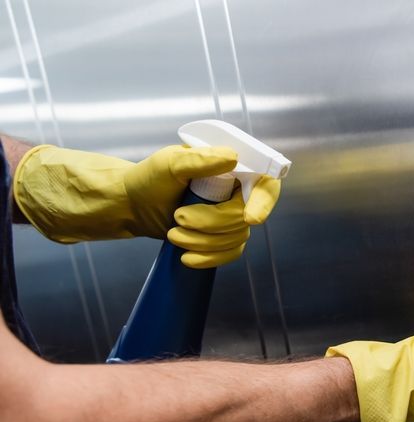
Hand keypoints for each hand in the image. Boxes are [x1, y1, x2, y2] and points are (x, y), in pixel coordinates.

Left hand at [13, 144, 280, 267]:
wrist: (133, 206)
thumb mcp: (169, 163)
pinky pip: (230, 254)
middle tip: (179, 217)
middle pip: (244, 217)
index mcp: (234, 169)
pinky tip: (186, 256)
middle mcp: (239, 193)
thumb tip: (234, 157)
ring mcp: (233, 217)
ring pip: (236, 238)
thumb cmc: (150, 179)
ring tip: (173, 233)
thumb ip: (200, 159)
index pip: (266, 185)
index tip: (249, 218)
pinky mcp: (224, 238)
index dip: (263, 202)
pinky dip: (208, 258)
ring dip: (203, 241)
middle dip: (211, 223)